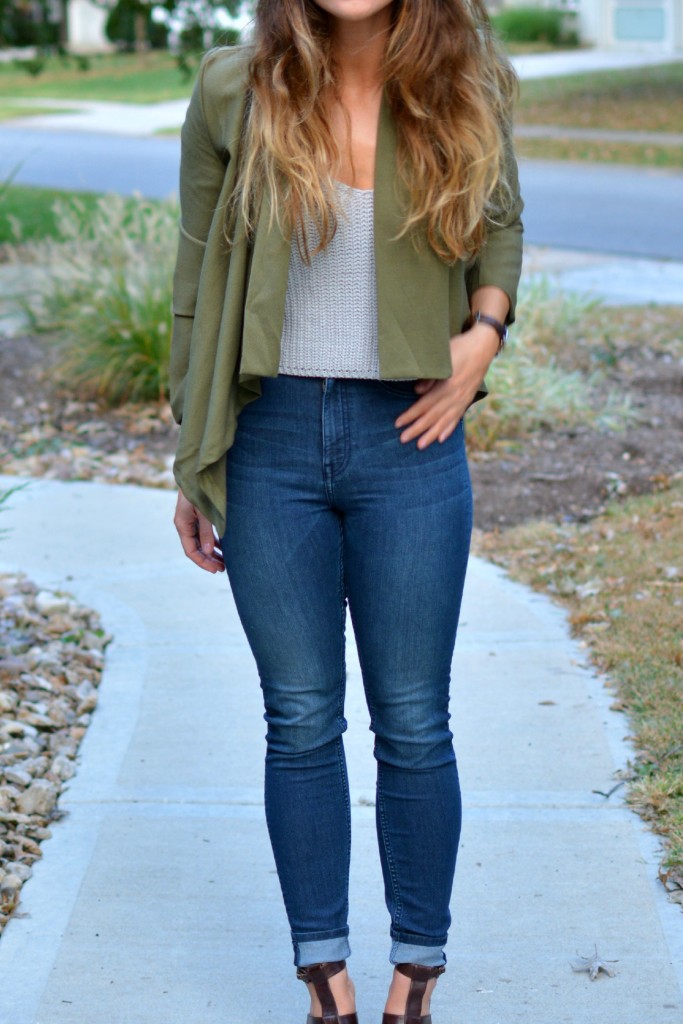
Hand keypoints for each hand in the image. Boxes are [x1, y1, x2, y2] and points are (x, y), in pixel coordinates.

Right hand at [173, 489, 224, 572]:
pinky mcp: (198, 515)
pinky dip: (213, 541)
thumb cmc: (200, 489)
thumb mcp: (204, 511)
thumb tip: (209, 552)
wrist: (197, 471)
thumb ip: (206, 531)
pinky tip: (223, 548)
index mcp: (182, 524)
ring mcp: (191, 520)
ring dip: (211, 552)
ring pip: (201, 542)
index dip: (202, 562)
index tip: (216, 570)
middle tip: (223, 569)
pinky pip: (204, 533)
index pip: (190, 551)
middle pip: (196, 548)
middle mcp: (185, 524)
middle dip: (208, 560)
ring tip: (224, 562)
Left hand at [394, 324, 500, 448]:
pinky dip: (449, 429)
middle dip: (417, 429)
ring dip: (431, 435)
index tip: (398, 423)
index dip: (411, 415)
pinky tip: (441, 438)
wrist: (483, 345)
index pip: (424, 405)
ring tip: (421, 445)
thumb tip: (417, 392)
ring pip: (444, 422)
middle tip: (403, 439)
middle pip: (433, 417)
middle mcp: (455, 396)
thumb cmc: (460, 348)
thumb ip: (430, 376)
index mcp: (447, 386)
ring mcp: (463, 400)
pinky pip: (457, 418)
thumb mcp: (443, 357)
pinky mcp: (468, 400)